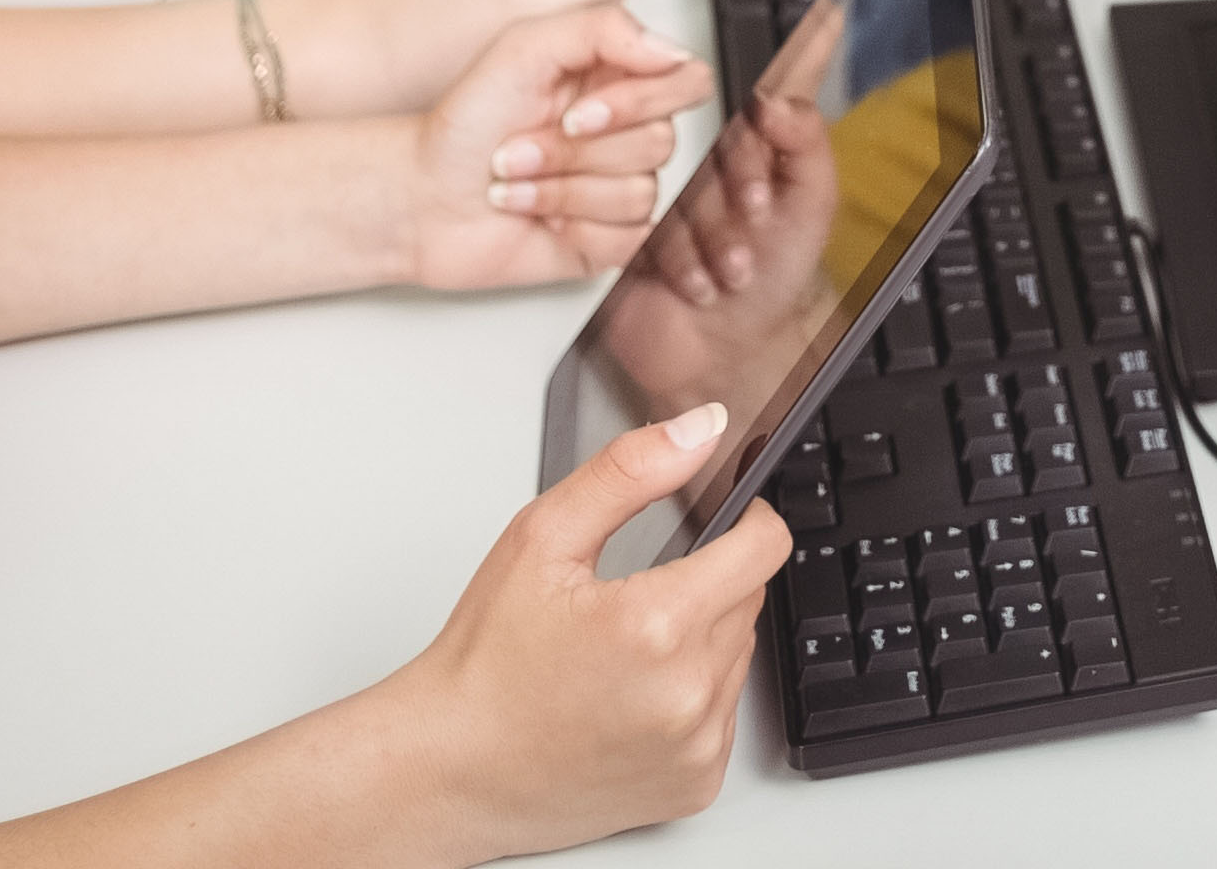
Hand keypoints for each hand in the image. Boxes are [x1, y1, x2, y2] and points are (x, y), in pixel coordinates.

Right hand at [359, 412, 782, 857]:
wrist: (451, 770)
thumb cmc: (484, 663)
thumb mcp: (541, 537)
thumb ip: (629, 471)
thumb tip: (700, 430)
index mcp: (657, 625)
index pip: (765, 547)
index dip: (748, 520)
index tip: (728, 520)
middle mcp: (687, 693)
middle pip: (748, 600)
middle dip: (707, 583)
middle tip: (633, 597)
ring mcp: (695, 746)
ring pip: (737, 658)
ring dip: (700, 643)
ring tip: (624, 654)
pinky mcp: (693, 785)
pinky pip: (723, 718)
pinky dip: (691, 702)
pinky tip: (631, 699)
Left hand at [392, 6, 711, 293]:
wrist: (420, 195)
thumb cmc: (461, 125)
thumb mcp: (523, 46)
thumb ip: (605, 29)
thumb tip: (669, 50)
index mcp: (613, 78)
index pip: (687, 80)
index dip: (641, 101)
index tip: (578, 111)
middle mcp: (622, 132)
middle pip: (662, 141)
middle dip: (574, 151)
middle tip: (521, 145)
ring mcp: (616, 186)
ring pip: (640, 192)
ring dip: (561, 189)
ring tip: (516, 180)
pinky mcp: (608, 238)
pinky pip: (629, 238)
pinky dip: (572, 225)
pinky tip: (536, 213)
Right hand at [597, 91, 845, 420]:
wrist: (727, 349)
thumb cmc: (776, 278)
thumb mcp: (811, 209)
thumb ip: (807, 144)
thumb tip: (773, 98)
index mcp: (752, 143)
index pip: (752, 99)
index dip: (758, 137)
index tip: (765, 173)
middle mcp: (706, 159)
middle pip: (708, 142)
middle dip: (736, 190)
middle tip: (754, 222)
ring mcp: (666, 189)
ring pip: (676, 182)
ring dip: (710, 234)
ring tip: (733, 267)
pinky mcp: (630, 223)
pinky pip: (639, 220)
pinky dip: (676, 257)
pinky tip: (698, 280)